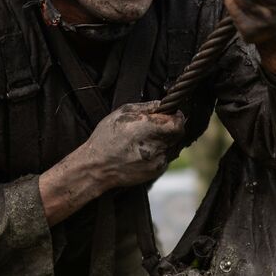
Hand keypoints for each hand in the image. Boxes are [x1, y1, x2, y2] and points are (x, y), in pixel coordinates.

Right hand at [38, 101, 185, 225]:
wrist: (97, 167)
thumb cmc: (106, 137)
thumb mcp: (122, 113)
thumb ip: (146, 107)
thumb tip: (163, 105)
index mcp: (148, 128)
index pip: (178, 122)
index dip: (175, 117)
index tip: (169, 115)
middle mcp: (156, 145)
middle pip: (177, 134)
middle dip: (169, 128)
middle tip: (156, 127)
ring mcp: (158, 160)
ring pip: (172, 146)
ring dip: (164, 141)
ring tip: (144, 141)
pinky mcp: (156, 171)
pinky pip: (165, 157)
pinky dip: (158, 153)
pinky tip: (142, 152)